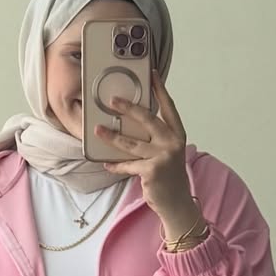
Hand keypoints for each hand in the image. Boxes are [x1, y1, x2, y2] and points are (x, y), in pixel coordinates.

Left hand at [95, 71, 200, 240]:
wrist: (176, 203)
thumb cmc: (168, 177)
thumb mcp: (167, 153)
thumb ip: (155, 138)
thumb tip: (132, 124)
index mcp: (177, 134)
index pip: (168, 107)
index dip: (159, 89)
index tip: (152, 73)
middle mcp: (172, 142)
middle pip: (147, 119)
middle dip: (128, 108)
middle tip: (113, 100)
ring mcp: (163, 156)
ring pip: (132, 143)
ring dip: (112, 136)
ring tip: (98, 130)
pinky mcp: (152, 170)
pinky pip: (128, 164)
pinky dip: (116, 165)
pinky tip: (106, 163)